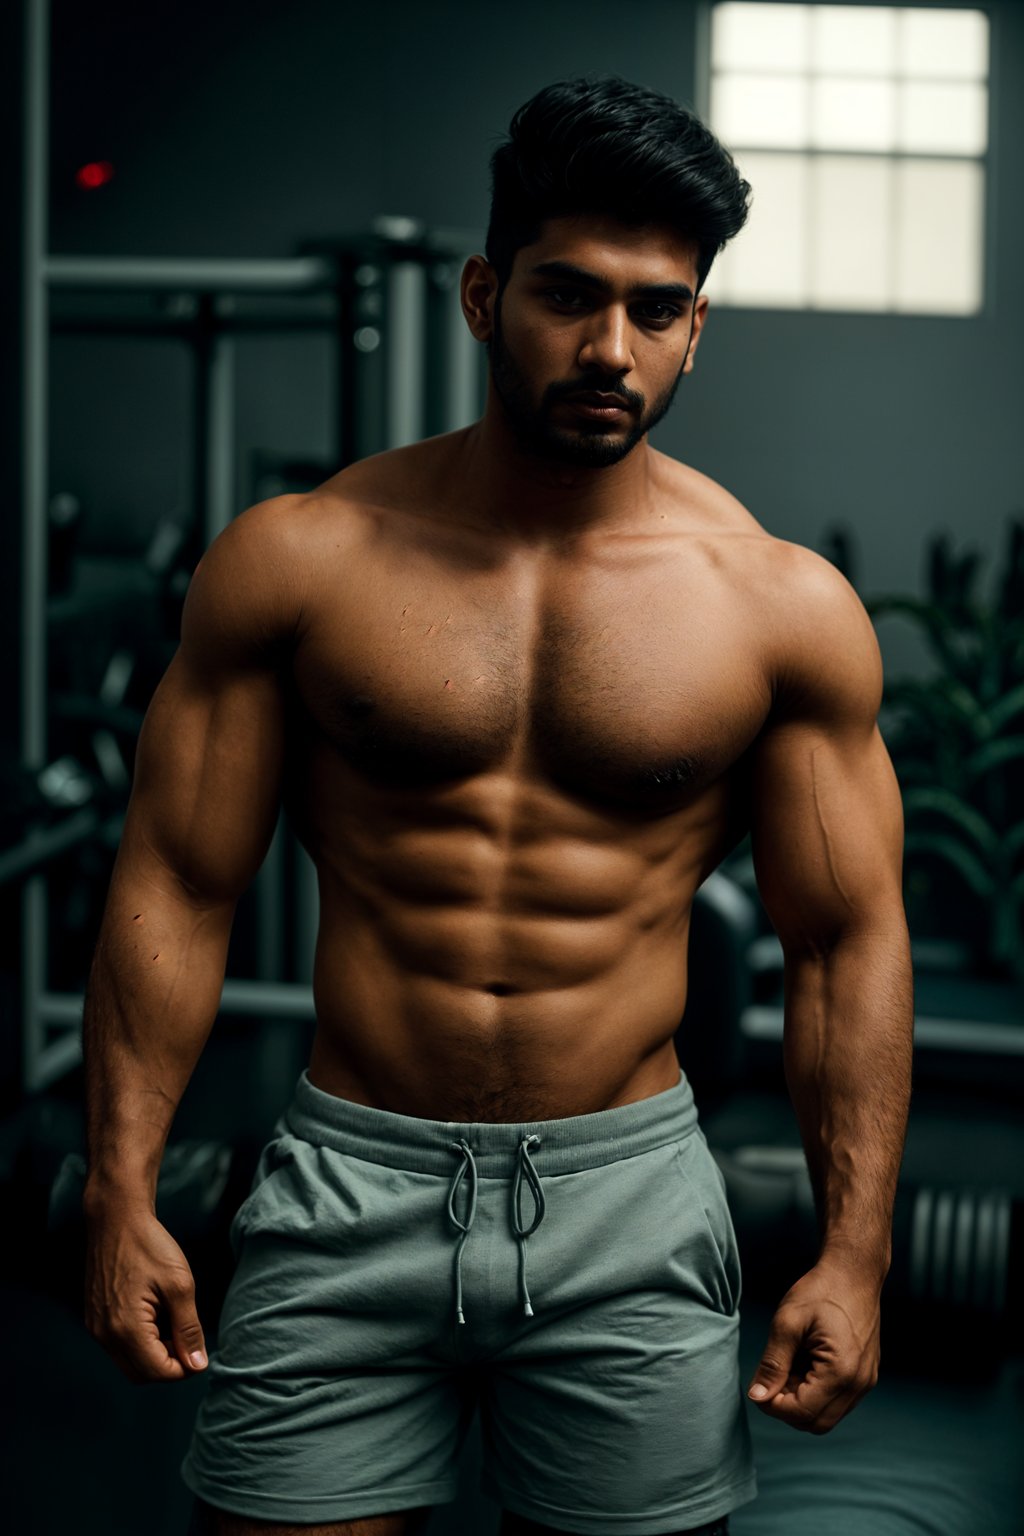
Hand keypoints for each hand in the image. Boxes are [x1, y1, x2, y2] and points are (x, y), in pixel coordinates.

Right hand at [84, 1199, 207, 1383]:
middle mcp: (104, 1334)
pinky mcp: (94, 1319)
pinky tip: (156, 1316)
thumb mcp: (180, 1285)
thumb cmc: (150, 1246)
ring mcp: (96, 1327)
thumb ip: (188, 1328)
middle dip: (169, 1365)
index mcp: (125, 1328)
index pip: (158, 1372)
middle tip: (188, 1338)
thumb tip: (198, 1364)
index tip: (200, 1349)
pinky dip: (140, 1342)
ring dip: (155, 1354)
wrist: (116, 1218)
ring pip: (129, 1362)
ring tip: (173, 1322)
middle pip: (141, 1374)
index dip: (184, 1368)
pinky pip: (118, 1346)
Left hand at [746, 1259, 880, 1432]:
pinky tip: (804, 1364)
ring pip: (827, 1416)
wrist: (854, 1272)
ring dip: (801, 1401)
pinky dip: (815, 1394)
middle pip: (816, 1423)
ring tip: (789, 1365)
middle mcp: (858, 1384)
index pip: (802, 1413)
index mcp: (841, 1371)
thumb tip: (757, 1397)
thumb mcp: (787, 1322)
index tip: (758, 1387)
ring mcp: (865, 1382)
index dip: (773, 1406)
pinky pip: (837, 1401)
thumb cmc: (821, 1290)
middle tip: (772, 1377)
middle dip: (787, 1408)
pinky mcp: (864, 1376)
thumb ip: (772, 1363)